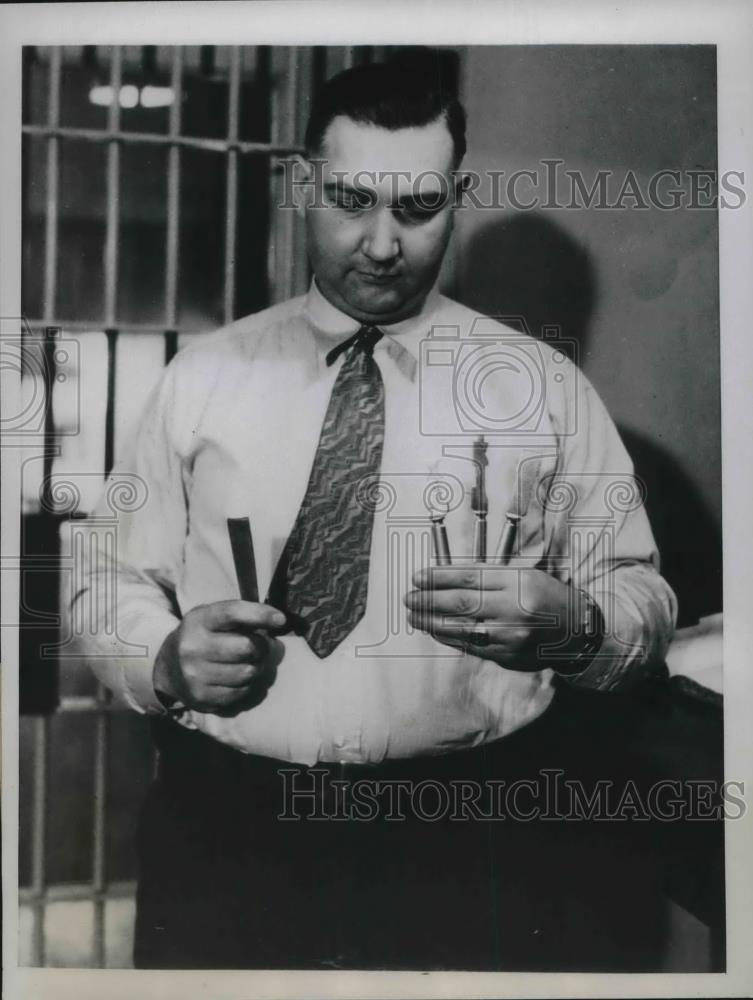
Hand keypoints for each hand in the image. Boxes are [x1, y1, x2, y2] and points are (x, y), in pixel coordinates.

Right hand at [153, 600, 285, 713]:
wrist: (168, 668)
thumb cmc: (202, 637)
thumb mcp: (212, 617)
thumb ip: (240, 615)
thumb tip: (276, 621)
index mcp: (198, 621)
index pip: (232, 613)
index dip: (260, 614)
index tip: (280, 619)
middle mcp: (193, 648)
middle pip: (247, 647)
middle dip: (262, 646)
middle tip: (261, 645)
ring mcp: (196, 675)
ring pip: (248, 672)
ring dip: (256, 666)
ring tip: (247, 661)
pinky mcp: (202, 698)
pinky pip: (242, 691)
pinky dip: (246, 684)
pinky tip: (236, 677)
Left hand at [404, 564, 574, 670]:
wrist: (576, 629)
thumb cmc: (544, 596)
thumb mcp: (521, 575)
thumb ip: (487, 577)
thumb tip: (445, 580)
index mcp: (516, 581)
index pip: (468, 576)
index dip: (438, 577)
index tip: (417, 577)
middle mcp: (513, 608)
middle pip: (460, 602)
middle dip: (428, 600)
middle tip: (408, 598)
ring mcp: (510, 635)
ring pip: (461, 628)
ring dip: (432, 622)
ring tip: (414, 615)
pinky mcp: (508, 656)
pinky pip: (471, 646)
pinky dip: (449, 637)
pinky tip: (435, 630)